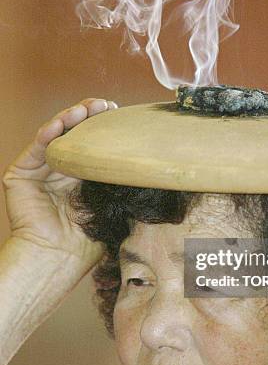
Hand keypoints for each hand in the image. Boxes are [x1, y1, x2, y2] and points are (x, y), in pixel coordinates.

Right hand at [2, 98, 117, 270]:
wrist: (59, 258)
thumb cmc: (87, 240)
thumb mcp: (112, 205)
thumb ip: (120, 184)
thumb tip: (149, 164)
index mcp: (81, 177)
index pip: (92, 144)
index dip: (104, 128)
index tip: (121, 116)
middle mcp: (60, 170)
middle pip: (74, 134)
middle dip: (89, 116)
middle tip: (106, 106)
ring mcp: (40, 171)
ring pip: (55, 135)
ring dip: (70, 118)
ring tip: (86, 109)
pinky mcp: (20, 174)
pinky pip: (36, 148)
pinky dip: (48, 133)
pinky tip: (61, 123)